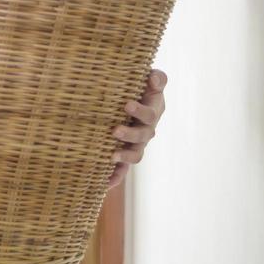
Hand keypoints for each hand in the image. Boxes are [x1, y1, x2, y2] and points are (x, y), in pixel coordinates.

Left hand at [108, 68, 167, 187]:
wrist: (130, 100)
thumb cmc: (139, 88)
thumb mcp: (150, 81)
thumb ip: (157, 78)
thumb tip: (154, 78)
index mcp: (152, 111)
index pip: (149, 113)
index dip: (140, 111)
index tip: (126, 104)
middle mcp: (147, 130)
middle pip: (143, 135)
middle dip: (130, 134)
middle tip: (115, 130)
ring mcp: (137, 143)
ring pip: (136, 154)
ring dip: (125, 156)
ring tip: (112, 155)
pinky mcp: (126, 153)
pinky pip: (124, 168)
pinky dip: (117, 177)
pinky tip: (106, 185)